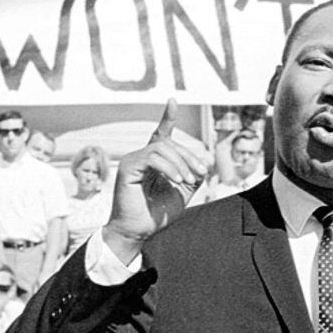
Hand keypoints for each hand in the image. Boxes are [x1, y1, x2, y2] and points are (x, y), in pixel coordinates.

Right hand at [103, 100, 209, 263]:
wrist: (138, 231)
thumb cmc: (157, 214)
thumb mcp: (182, 192)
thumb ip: (192, 176)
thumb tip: (204, 161)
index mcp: (153, 162)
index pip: (161, 134)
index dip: (167, 117)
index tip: (172, 100)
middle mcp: (141, 157)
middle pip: (169, 142)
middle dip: (189, 155)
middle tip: (200, 173)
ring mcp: (133, 160)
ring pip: (162, 147)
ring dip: (180, 162)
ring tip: (186, 179)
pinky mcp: (128, 168)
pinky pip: (152, 157)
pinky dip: (168, 167)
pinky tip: (176, 179)